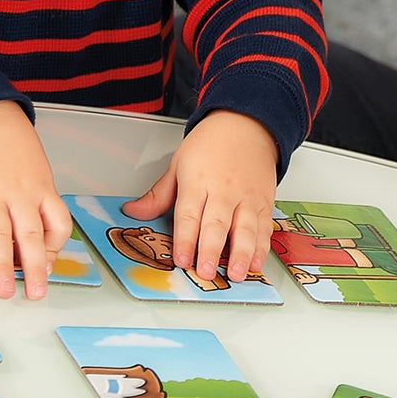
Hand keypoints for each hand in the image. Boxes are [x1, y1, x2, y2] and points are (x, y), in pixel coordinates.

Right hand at [0, 101, 72, 298]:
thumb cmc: (15, 151)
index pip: (59, 224)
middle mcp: (19, 195)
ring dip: (0, 264)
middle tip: (35, 294)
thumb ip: (38, 206)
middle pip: (30, 234)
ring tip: (3, 290)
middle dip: (33, 267)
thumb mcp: (37, 174)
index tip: (48, 268)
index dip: (55, 248)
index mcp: (42, 190)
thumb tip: (39, 245)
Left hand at [123, 110, 277, 282]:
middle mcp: (224, 191)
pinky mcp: (264, 201)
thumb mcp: (179, 163)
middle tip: (205, 272)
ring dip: (240, 253)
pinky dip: (261, 247)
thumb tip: (132, 212)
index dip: (185, 239)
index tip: (181, 259)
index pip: (189, 215)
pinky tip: (256, 263)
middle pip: (216, 224)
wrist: (247, 124)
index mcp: (198, 181)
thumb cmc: (212, 143)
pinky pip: (263, 227)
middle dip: (210, 250)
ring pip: (244, 228)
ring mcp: (246, 197)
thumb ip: (158, 194)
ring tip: (235, 273)